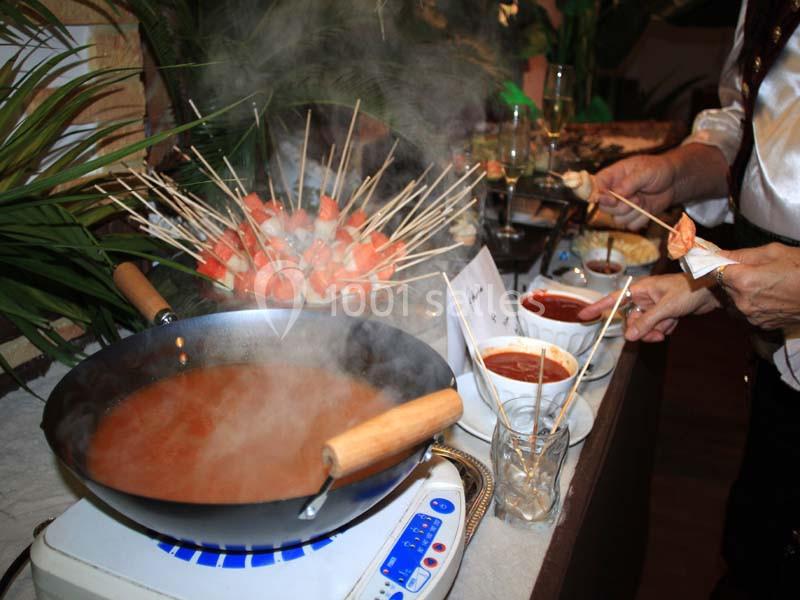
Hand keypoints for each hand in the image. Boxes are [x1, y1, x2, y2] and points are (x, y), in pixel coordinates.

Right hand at [577, 273, 720, 341]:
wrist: (713, 290)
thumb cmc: (689, 290)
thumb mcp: (666, 307)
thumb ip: (646, 322)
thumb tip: (629, 336)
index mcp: (640, 289)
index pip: (614, 299)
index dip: (598, 307)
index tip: (583, 315)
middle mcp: (644, 297)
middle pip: (630, 319)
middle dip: (641, 328)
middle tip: (655, 332)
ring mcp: (654, 306)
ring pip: (643, 325)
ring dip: (654, 330)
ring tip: (668, 328)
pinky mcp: (664, 313)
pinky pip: (655, 327)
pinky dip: (664, 329)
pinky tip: (675, 324)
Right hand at [588, 143, 728, 230]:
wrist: (673, 182)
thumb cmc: (657, 170)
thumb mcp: (644, 171)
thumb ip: (628, 183)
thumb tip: (616, 195)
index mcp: (611, 177)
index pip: (594, 188)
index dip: (599, 197)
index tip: (612, 200)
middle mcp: (613, 193)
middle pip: (604, 208)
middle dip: (621, 207)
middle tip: (636, 198)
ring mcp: (622, 206)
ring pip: (617, 220)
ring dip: (633, 213)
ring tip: (643, 200)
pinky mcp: (632, 216)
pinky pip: (630, 225)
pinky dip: (641, 219)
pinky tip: (648, 208)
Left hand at [718, 243, 799, 328]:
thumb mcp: (773, 252)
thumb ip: (742, 255)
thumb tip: (719, 254)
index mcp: (744, 281)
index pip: (714, 271)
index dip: (716, 264)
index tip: (718, 260)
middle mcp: (743, 301)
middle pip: (724, 286)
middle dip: (733, 277)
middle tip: (753, 269)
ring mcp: (752, 315)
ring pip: (734, 299)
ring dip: (742, 291)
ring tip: (765, 282)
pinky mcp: (761, 324)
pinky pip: (747, 310)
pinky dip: (753, 302)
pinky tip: (770, 294)